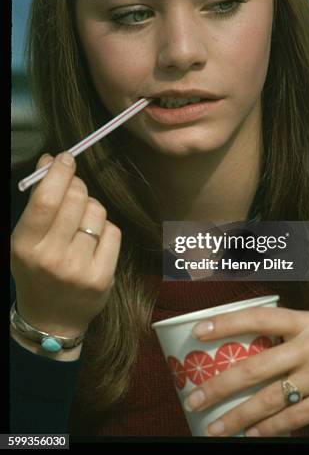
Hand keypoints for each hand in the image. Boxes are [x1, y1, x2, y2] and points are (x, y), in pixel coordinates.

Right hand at [11, 152, 121, 336]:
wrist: (52, 320)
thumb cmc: (38, 270)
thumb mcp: (25, 240)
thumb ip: (38, 201)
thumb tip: (51, 160)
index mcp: (25, 246)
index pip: (46, 199)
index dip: (59, 172)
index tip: (65, 158)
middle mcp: (51, 258)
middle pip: (77, 199)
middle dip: (77, 185)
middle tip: (74, 188)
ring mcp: (79, 269)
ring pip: (98, 211)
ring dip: (91, 208)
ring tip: (81, 224)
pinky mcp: (102, 276)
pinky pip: (112, 231)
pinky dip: (105, 229)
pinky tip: (93, 242)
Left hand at [184, 307, 308, 436]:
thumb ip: (292, 340)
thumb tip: (249, 355)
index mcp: (307, 321)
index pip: (259, 317)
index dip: (225, 322)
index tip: (197, 332)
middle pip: (255, 363)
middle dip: (219, 384)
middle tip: (194, 398)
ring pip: (269, 396)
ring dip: (237, 416)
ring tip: (215, 428)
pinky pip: (294, 417)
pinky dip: (269, 429)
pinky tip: (252, 435)